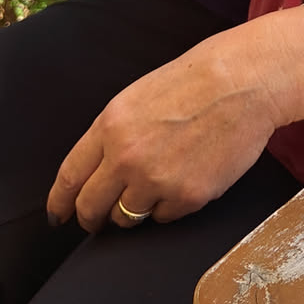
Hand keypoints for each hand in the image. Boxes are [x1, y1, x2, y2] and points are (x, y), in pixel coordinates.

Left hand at [46, 6, 303, 230]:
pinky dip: (168, 207)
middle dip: (91, 219)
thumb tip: (98, 170)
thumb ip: (113, 134)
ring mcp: (156, 179)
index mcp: (110, 125)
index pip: (70, 177)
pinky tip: (182, 183)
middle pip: (91, 207)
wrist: (245, 82)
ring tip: (150, 193)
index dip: (60, 202)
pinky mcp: (187, 196)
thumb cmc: (196, 81)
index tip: (58, 215)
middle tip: (97, 222)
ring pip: (126, 219)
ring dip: (131, 213)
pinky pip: (164, 218)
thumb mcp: (138, 97)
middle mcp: (126, 157)